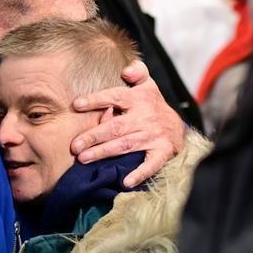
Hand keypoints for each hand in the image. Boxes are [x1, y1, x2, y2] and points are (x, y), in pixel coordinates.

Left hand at [71, 59, 184, 187]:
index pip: (115, 97)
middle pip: (116, 127)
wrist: (178, 127)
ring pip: (125, 145)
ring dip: (104, 153)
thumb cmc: (154, 105)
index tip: (76, 105)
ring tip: (83, 159)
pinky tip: (125, 181)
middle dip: (94, 136)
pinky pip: (150, 164)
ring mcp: (153, 136)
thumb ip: (137, 72)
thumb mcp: (148, 84)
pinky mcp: (161, 152)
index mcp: (139, 99)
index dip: (96, 101)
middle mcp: (145, 117)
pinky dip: (139, 173)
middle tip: (74, 146)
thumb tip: (127, 70)